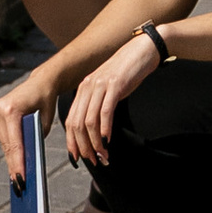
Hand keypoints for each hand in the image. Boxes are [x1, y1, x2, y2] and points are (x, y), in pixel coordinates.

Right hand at [0, 74, 47, 188]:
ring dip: (11, 158)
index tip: (21, 181)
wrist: (40, 82)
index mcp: (11, 109)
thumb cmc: (46, 101)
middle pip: (8, 146)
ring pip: (4, 143)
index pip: (15, 143)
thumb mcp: (45, 122)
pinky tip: (14, 164)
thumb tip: (27, 163)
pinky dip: (10, 149)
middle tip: (20, 187)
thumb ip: (35, 140)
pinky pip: (3, 137)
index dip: (18, 164)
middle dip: (15, 166)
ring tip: (18, 179)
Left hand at [63, 33, 162, 170]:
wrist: (141, 51)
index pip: (70, 121)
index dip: (72, 142)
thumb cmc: (125, 73)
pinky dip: (105, 129)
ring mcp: (100, 85)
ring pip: (90, 121)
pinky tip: (108, 141)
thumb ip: (97, 106)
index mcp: (83, 90)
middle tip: (93, 160)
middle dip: (84, 146)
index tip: (77, 158)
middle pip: (77, 124)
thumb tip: (93, 133)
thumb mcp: (106, 90)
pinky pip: (106, 111)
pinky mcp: (115, 84)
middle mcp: (87, 87)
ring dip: (95, 143)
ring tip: (103, 155)